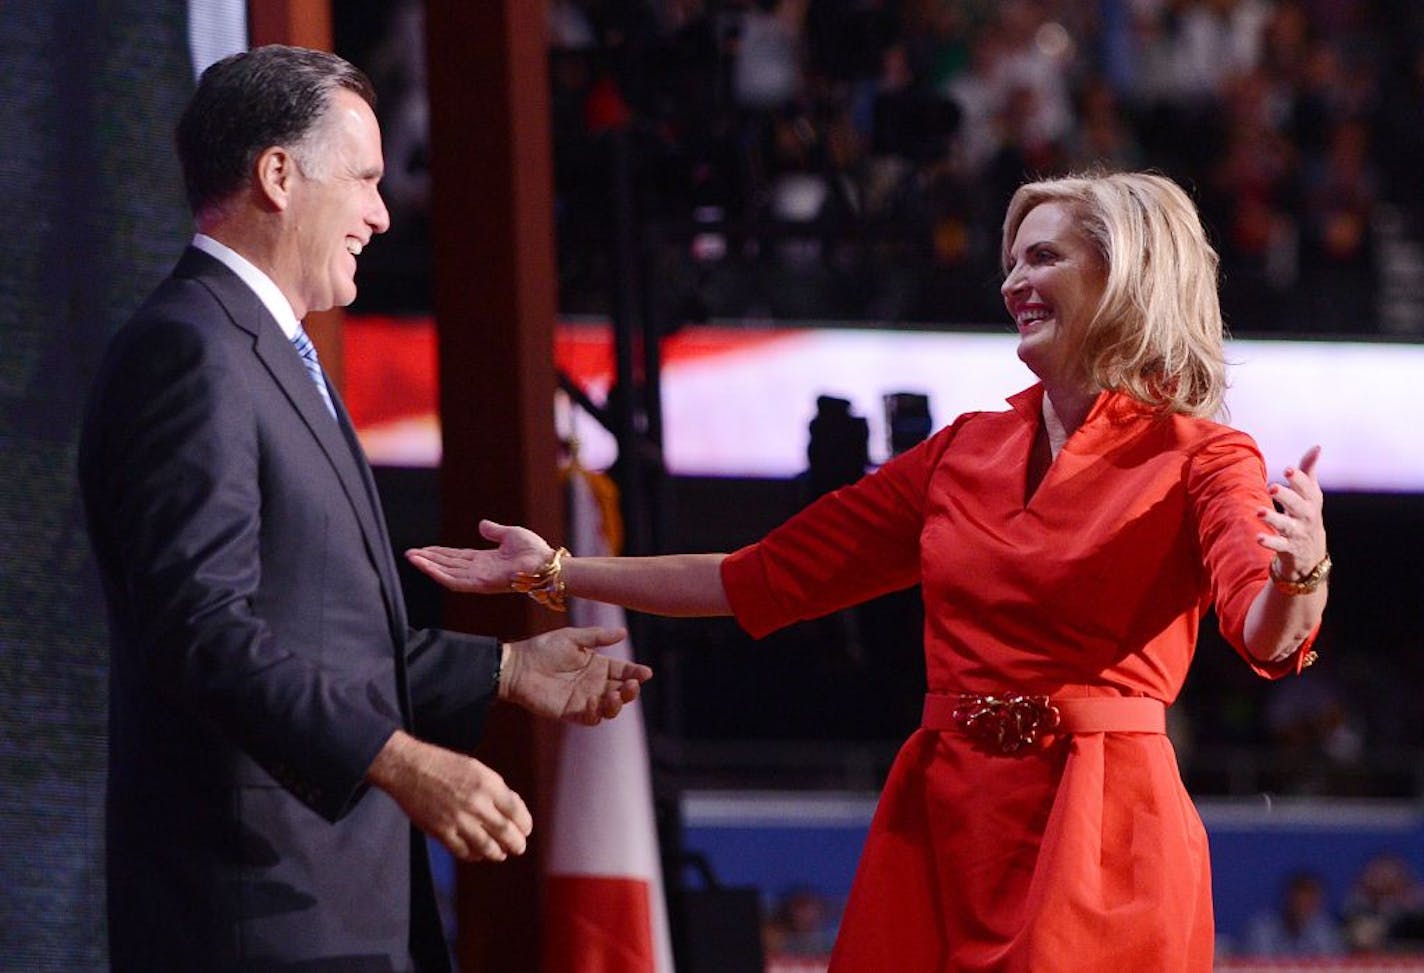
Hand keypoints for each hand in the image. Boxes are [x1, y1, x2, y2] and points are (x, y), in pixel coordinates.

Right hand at [367, 730, 532, 862]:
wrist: (409, 768)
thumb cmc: (444, 765)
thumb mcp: (477, 768)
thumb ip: (495, 789)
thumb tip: (513, 810)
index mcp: (488, 784)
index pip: (516, 812)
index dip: (524, 824)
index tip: (525, 830)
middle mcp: (476, 803)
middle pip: (505, 833)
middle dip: (516, 844)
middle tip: (519, 847)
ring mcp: (458, 820)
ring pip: (487, 847)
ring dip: (497, 853)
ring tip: (501, 854)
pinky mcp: (441, 832)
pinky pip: (463, 852)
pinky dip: (474, 856)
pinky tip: (477, 854)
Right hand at [406, 520, 554, 593]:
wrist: (546, 564)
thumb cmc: (534, 551)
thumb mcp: (510, 534)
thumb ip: (494, 531)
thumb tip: (481, 525)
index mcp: (484, 560)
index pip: (455, 557)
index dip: (438, 553)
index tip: (421, 549)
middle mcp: (479, 571)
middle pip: (447, 565)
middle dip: (428, 559)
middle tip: (409, 553)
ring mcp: (479, 579)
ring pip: (447, 573)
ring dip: (429, 566)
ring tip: (411, 558)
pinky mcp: (481, 584)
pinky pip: (456, 581)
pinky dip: (440, 574)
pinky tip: (426, 567)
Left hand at [502, 626, 651, 725]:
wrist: (517, 666)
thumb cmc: (542, 648)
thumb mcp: (572, 637)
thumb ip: (597, 637)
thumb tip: (624, 633)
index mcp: (597, 665)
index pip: (623, 670)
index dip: (635, 672)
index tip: (646, 672)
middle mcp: (594, 684)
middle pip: (621, 691)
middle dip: (631, 690)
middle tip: (632, 685)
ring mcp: (584, 699)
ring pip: (610, 708)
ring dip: (617, 704)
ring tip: (615, 695)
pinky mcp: (570, 713)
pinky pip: (590, 718)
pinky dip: (596, 713)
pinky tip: (594, 702)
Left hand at [1256, 446, 1327, 578]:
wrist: (1312, 553)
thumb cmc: (1307, 514)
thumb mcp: (1310, 493)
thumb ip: (1309, 470)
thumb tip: (1317, 446)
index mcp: (1312, 501)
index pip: (1307, 488)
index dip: (1299, 479)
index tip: (1288, 470)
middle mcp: (1307, 516)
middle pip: (1298, 506)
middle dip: (1286, 496)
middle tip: (1272, 487)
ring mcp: (1298, 533)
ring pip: (1287, 526)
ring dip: (1273, 518)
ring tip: (1259, 512)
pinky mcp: (1289, 549)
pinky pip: (1279, 546)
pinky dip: (1270, 542)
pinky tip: (1258, 537)